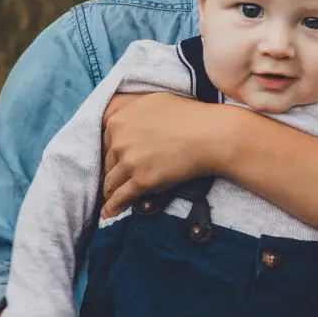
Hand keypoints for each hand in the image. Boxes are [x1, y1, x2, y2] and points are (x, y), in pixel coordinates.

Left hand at [100, 92, 231, 217]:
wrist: (210, 134)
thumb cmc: (188, 116)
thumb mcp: (153, 103)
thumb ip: (134, 113)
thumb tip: (126, 124)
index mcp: (119, 120)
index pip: (107, 143)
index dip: (113, 156)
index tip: (117, 164)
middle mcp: (120, 140)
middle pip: (108, 163)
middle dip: (112, 174)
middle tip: (114, 184)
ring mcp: (129, 162)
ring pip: (111, 182)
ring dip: (110, 193)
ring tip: (109, 201)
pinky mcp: (141, 181)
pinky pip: (120, 197)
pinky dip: (113, 207)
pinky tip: (109, 213)